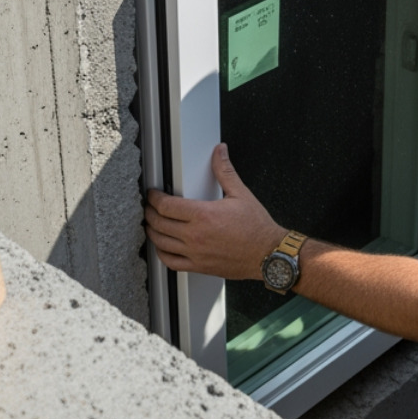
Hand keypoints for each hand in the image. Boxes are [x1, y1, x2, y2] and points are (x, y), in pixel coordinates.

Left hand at [144, 144, 287, 278]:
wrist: (268, 254)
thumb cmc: (257, 227)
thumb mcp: (241, 194)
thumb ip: (225, 171)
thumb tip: (219, 152)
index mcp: (203, 215)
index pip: (166, 205)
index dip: (154, 198)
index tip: (153, 194)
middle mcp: (196, 236)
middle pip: (159, 223)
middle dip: (150, 212)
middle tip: (149, 207)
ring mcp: (195, 253)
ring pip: (161, 242)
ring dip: (152, 231)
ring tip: (151, 223)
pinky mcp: (199, 266)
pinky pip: (171, 262)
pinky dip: (161, 253)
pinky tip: (162, 246)